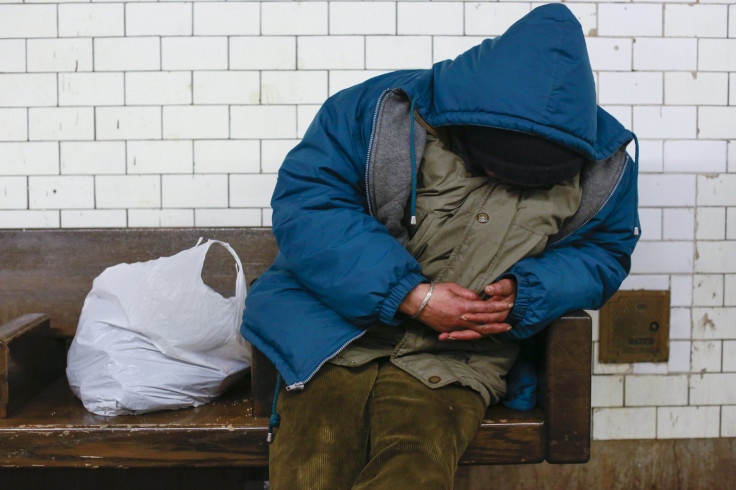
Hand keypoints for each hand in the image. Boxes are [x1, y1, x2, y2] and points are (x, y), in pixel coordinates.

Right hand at [399, 282, 513, 336]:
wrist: (416, 301)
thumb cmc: (434, 291)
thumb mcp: (453, 287)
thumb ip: (469, 294)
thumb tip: (479, 300)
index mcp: (463, 306)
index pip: (486, 308)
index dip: (499, 307)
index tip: (509, 305)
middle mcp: (461, 319)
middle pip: (484, 324)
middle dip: (498, 324)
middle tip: (510, 325)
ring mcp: (454, 327)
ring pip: (476, 332)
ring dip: (489, 332)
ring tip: (499, 331)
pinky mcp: (447, 330)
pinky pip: (464, 334)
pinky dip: (474, 335)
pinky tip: (481, 334)